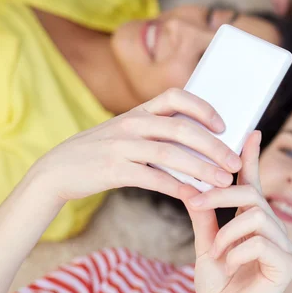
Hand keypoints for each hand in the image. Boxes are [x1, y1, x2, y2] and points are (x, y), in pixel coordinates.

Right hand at [30, 88, 241, 203]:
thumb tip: (201, 142)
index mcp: (138, 110)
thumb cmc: (102, 151)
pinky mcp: (113, 170)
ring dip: (202, 169)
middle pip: (181, 129)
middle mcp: (132, 123)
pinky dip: (176, 187)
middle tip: (235, 162)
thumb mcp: (126, 130)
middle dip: (213, 146)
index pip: (176, 96)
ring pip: (170, 154)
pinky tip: (194, 196)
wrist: (57, 169)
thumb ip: (157, 131)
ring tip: (224, 182)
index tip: (224, 125)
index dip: (203, 108)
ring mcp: (121, 145)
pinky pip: (152, 178)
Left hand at [187, 132, 291, 292]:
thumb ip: (204, 216)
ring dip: (227, 235)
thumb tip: (193, 184)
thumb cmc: (216, 285)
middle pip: (252, 195)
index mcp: (255, 222)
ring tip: (216, 254)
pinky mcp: (287, 265)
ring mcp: (284, 247)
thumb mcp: (205, 244)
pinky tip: (230, 268)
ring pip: (255, 217)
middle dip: (220, 195)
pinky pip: (260, 242)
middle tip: (195, 202)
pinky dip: (236, 253)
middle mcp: (274, 229)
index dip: (253, 158)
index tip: (251, 132)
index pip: (255, 183)